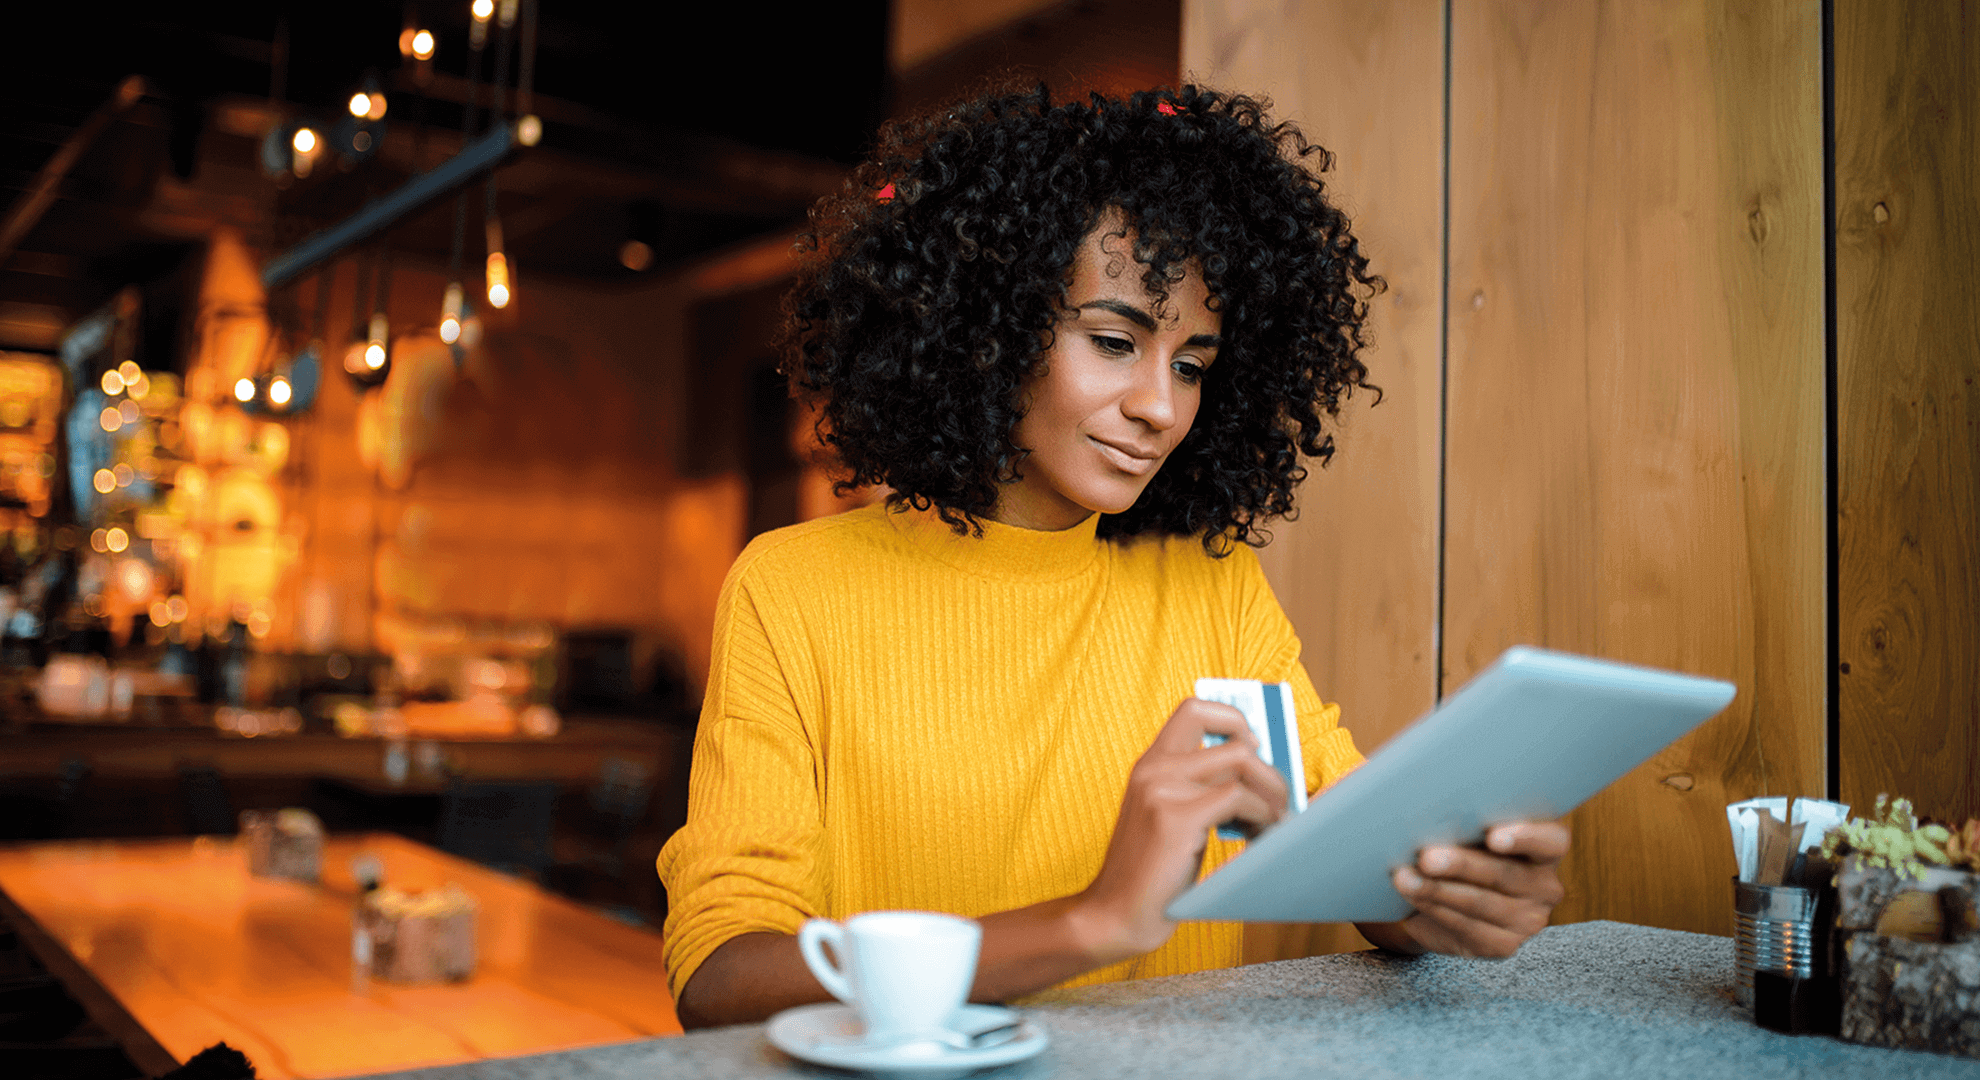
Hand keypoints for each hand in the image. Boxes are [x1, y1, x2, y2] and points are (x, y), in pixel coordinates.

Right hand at [1075, 698, 1289, 962]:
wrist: (1115, 915)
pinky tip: (1259, 837)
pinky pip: (1239, 798)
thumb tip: (1256, 771)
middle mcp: (1154, 768)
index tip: (1254, 749)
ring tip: (1272, 823)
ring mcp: (1162, 789)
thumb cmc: (1150, 874)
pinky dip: (1263, 817)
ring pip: (1243, 762)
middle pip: (1235, 736)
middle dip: (1269, 768)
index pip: (1195, 709)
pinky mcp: (1175, 817)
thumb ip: (1198, 790)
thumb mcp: (1169, 817)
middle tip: (1276, 801)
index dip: (1233, 719)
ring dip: (1272, 793)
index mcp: (1150, 764)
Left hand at [1384, 821, 1569, 957]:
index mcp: (1547, 848)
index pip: (1551, 841)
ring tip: (1404, 877)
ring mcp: (1527, 920)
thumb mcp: (1471, 829)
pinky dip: (1434, 909)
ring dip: (1437, 890)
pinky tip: (1412, 895)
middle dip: (1462, 865)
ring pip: (1480, 903)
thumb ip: (1465, 820)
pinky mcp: (1503, 944)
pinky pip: (1466, 927)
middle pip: (1506, 874)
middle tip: (1427, 857)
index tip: (1494, 836)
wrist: (1451, 892)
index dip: (1526, 837)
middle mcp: (1545, 886)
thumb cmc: (1465, 845)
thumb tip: (1425, 810)